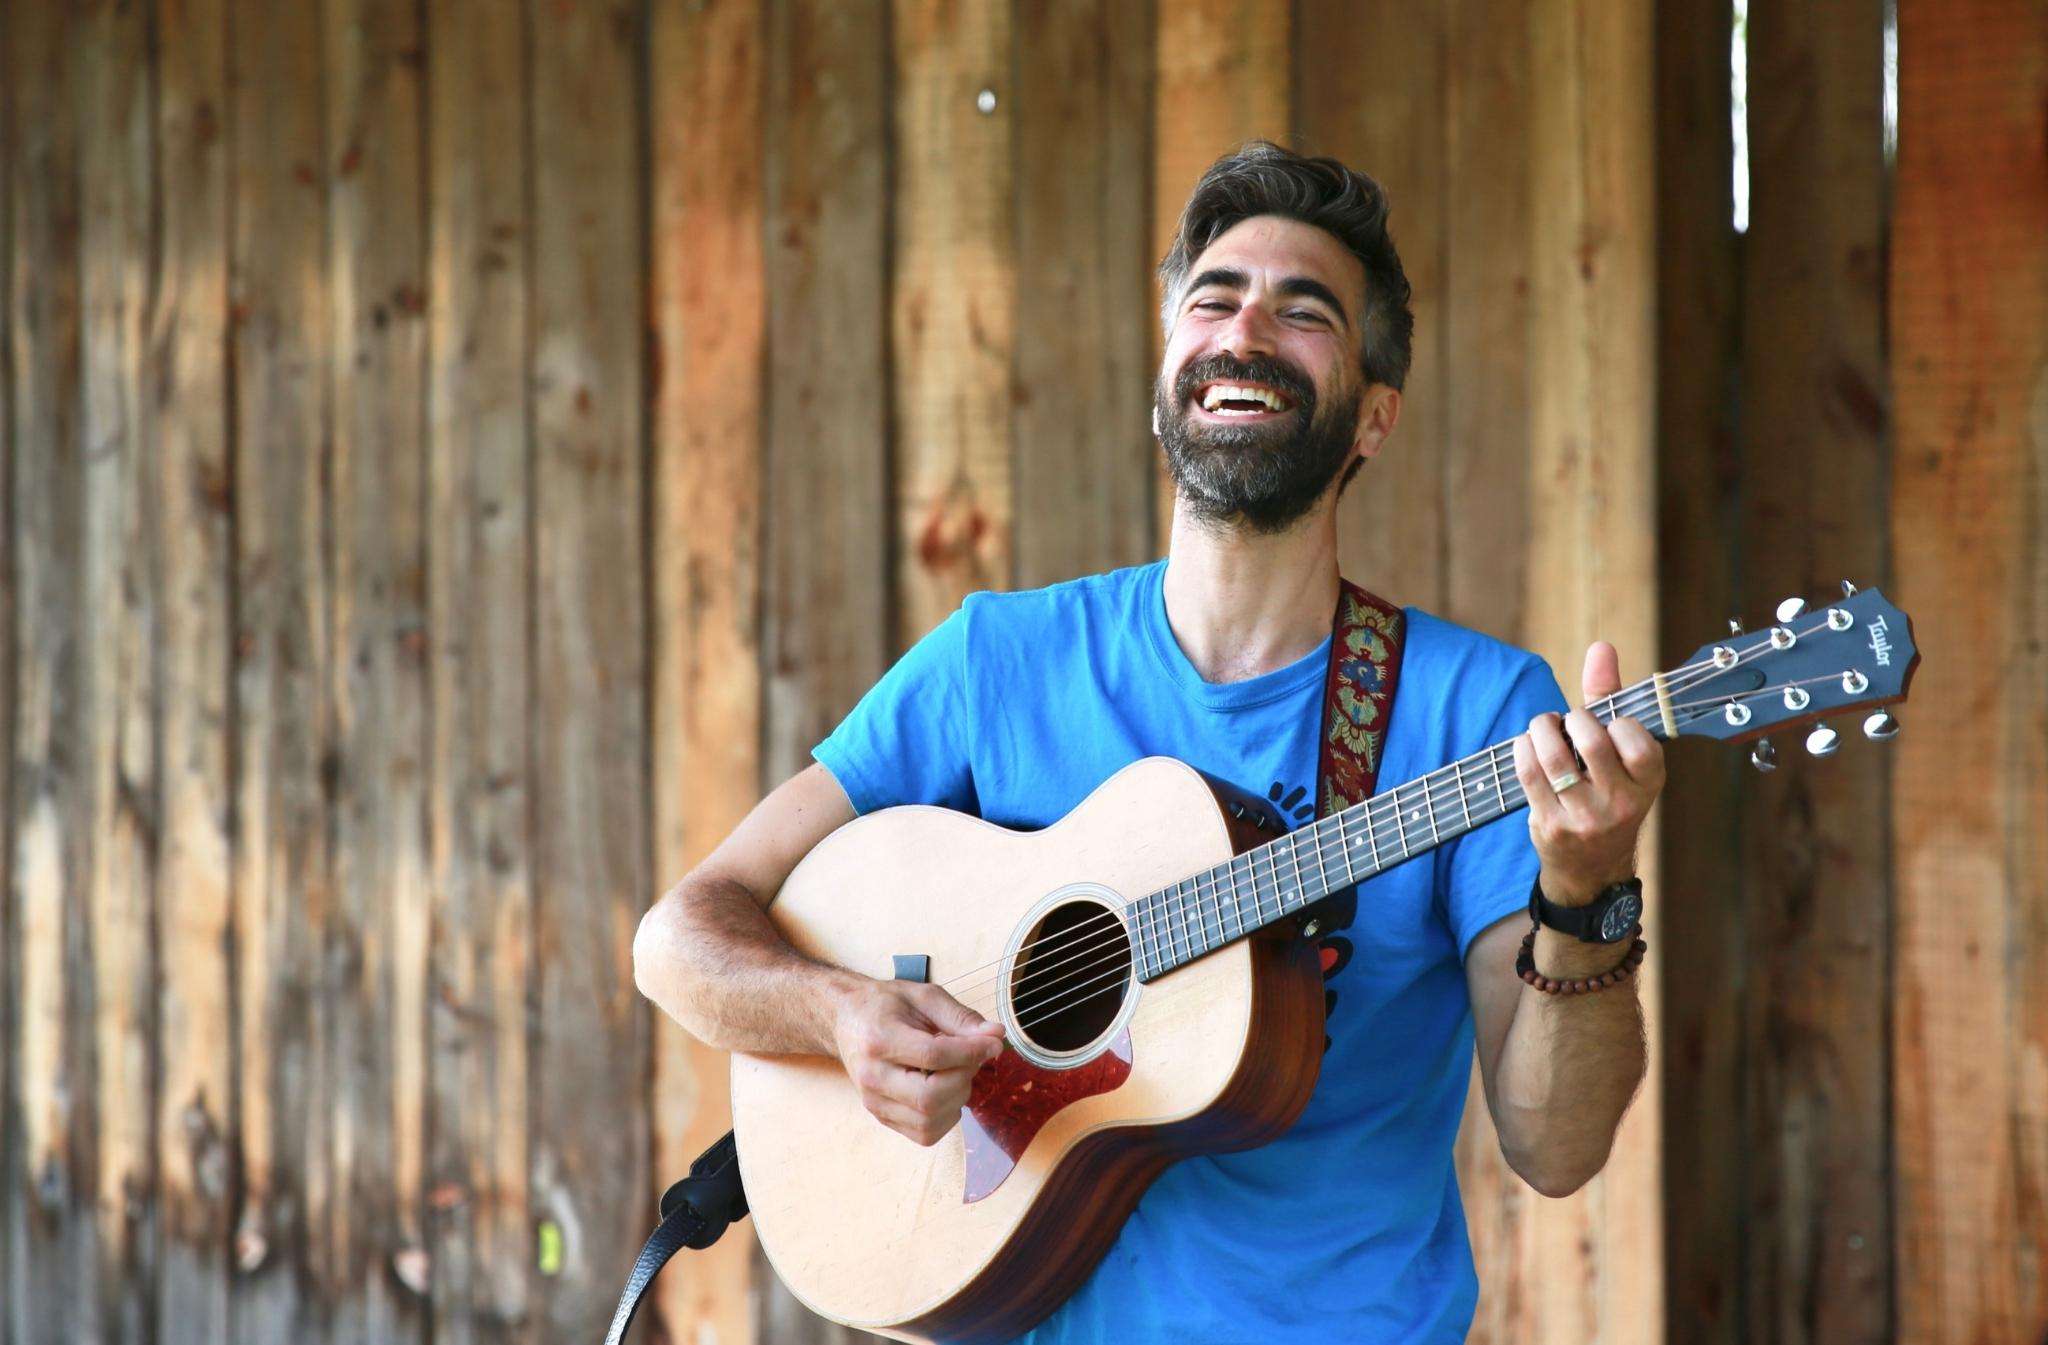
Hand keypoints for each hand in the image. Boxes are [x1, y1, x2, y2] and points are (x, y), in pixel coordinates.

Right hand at [831, 978, 1005, 1145]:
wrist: (848, 1019)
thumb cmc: (886, 1005)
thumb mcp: (924, 997)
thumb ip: (960, 1017)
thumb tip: (996, 1036)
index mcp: (879, 1039)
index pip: (933, 1056)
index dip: (971, 1052)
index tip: (993, 1043)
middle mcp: (871, 1077)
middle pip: (929, 1097)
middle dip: (963, 1078)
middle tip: (969, 1056)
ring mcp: (874, 1102)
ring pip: (929, 1121)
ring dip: (956, 1098)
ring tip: (954, 1071)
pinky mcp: (882, 1118)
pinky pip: (924, 1133)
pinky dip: (946, 1116)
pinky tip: (944, 1089)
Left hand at [1511, 641, 1665, 903]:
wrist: (1590, 866)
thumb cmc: (1607, 792)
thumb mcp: (1622, 754)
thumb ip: (1611, 698)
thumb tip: (1601, 647)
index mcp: (1648, 783)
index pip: (1637, 740)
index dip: (1616, 722)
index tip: (1606, 724)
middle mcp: (1621, 803)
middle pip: (1592, 740)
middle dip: (1573, 718)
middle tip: (1568, 722)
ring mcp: (1584, 817)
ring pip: (1554, 756)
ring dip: (1542, 729)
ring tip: (1544, 728)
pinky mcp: (1550, 825)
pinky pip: (1528, 773)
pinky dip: (1523, 748)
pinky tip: (1528, 746)